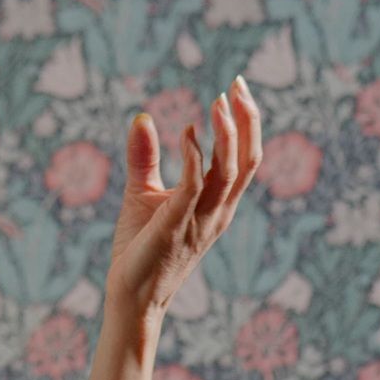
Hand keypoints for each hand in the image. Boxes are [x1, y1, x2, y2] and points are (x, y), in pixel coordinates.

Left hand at [107, 74, 263, 315]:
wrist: (130, 296)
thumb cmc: (139, 247)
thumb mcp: (142, 193)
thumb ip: (145, 156)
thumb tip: (142, 116)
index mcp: (218, 204)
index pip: (245, 158)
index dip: (246, 123)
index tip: (234, 89)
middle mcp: (218, 212)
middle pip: (248, 160)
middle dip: (247, 120)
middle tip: (238, 84)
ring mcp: (200, 221)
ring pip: (230, 172)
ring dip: (226, 134)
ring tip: (218, 102)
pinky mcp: (175, 227)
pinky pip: (193, 188)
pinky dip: (193, 157)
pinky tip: (185, 132)